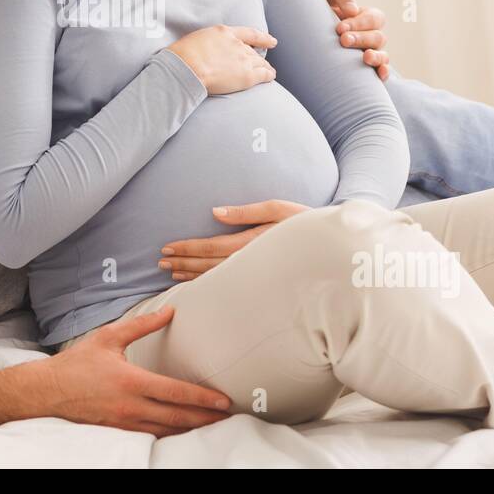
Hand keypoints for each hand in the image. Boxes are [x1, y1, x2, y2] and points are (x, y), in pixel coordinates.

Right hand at [0, 307, 230, 436]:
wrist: (48, 391)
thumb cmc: (77, 363)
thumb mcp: (109, 337)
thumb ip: (142, 325)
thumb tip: (169, 311)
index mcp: (131, 381)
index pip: (175, 393)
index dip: (202, 398)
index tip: (222, 399)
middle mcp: (131, 406)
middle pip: (178, 417)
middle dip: (206, 417)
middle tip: (228, 415)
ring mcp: (126, 422)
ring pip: (168, 430)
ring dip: (193, 427)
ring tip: (214, 422)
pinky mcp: (120, 429)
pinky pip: (153, 434)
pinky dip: (172, 433)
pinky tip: (184, 429)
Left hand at [158, 200, 311, 279]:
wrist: (333, 251)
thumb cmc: (306, 224)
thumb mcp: (278, 209)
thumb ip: (245, 211)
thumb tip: (214, 212)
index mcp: (252, 243)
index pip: (211, 247)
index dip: (187, 248)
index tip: (167, 249)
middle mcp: (250, 262)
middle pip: (208, 264)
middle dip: (182, 263)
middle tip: (160, 262)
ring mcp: (254, 274)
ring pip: (215, 277)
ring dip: (191, 274)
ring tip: (171, 272)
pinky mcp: (259, 280)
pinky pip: (228, 284)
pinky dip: (208, 283)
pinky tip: (195, 284)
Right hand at [166, 24, 276, 94]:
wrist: (188, 67)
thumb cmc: (183, 55)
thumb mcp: (197, 40)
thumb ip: (207, 44)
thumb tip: (205, 51)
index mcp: (224, 33)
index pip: (248, 34)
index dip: (262, 37)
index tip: (271, 40)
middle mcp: (237, 45)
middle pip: (253, 52)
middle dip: (259, 57)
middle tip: (264, 62)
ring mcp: (243, 60)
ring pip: (260, 63)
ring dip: (265, 67)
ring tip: (269, 71)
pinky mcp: (247, 76)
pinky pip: (264, 74)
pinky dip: (269, 75)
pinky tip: (271, 77)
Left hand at [318, 0, 389, 80]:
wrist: (300, 27)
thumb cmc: (317, 5)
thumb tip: (352, 10)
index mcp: (365, 17)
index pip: (373, 19)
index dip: (360, 23)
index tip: (340, 27)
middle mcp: (370, 36)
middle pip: (378, 38)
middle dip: (362, 39)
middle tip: (343, 40)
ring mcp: (368, 53)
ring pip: (383, 56)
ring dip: (376, 57)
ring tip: (365, 58)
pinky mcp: (362, 69)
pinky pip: (379, 72)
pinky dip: (382, 72)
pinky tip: (379, 75)